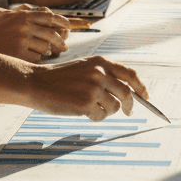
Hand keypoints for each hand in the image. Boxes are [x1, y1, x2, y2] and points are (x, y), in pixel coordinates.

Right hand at [0, 9, 68, 62]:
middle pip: (52, 34)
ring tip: (47, 52)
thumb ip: (28, 12)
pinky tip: (32, 57)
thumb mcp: (10, 15)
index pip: (50, 17)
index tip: (68, 28)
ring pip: (46, 47)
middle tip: (64, 47)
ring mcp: (21, 40)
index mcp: (24, 15)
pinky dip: (37, 58)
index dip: (62, 22)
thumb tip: (49, 13)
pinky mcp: (18, 53)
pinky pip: (37, 58)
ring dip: (48, 51)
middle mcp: (24, 26)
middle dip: (61, 42)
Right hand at [23, 56, 148, 121]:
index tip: (145, 96)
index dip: (141, 87)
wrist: (35, 83)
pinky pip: (100, 116)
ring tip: (91, 108)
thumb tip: (125, 91)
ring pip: (114, 107)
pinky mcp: (86, 103)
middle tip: (126, 112)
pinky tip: (83, 112)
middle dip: (129, 106)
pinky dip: (95, 117)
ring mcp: (94, 88)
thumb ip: (103, 74)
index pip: (130, 74)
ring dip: (106, 112)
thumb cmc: (58, 78)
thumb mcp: (83, 67)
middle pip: (127, 94)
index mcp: (101, 62)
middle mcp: (100, 73)